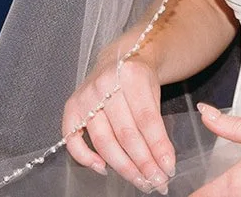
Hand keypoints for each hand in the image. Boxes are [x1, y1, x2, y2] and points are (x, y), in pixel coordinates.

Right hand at [62, 53, 174, 192]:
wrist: (117, 58)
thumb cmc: (139, 80)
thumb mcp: (154, 91)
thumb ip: (156, 123)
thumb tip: (163, 162)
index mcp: (131, 75)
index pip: (147, 119)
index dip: (158, 147)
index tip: (169, 168)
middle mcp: (105, 84)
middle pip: (125, 133)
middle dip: (143, 162)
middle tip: (156, 182)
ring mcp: (85, 96)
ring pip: (103, 140)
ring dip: (123, 166)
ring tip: (140, 180)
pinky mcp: (71, 107)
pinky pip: (73, 139)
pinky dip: (85, 158)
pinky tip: (103, 169)